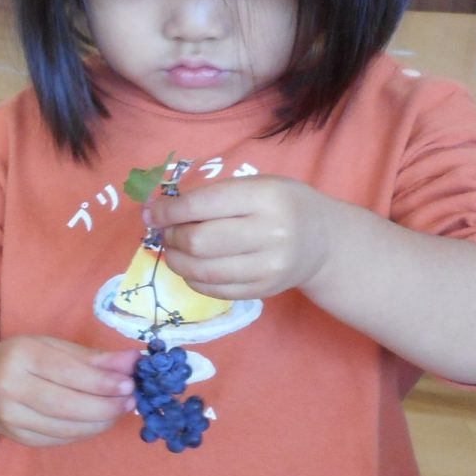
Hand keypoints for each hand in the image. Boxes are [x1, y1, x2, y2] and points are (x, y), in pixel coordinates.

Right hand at [0, 336, 138, 446]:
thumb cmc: (25, 359)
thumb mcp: (54, 347)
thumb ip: (93, 357)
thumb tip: (134, 362)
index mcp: (19, 356)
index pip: (67, 372)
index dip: (101, 381)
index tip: (130, 384)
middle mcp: (9, 388)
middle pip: (66, 404)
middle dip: (105, 406)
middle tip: (131, 401)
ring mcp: (10, 418)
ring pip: (65, 427)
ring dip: (100, 422)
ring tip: (119, 410)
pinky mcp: (18, 438)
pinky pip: (60, 439)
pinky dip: (85, 432)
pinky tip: (97, 421)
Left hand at [148, 177, 335, 300]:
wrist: (323, 240)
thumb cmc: (282, 205)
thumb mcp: (256, 185)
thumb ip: (212, 196)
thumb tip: (157, 212)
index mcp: (265, 197)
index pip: (201, 205)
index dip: (168, 211)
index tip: (151, 213)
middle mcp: (270, 233)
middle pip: (198, 242)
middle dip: (171, 236)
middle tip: (165, 232)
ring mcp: (268, 266)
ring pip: (202, 271)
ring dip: (176, 260)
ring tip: (174, 249)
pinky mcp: (263, 290)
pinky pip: (213, 290)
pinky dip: (193, 278)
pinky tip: (191, 267)